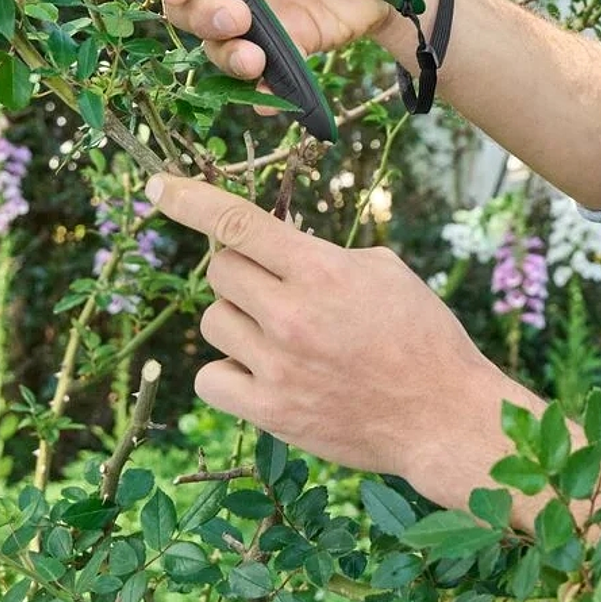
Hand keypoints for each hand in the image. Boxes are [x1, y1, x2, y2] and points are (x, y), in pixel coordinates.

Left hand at [147, 173, 503, 486]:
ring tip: (283, 337)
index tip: (157, 187)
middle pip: (220, 271)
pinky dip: (229, 370)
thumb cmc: (421, 335)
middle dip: (244, 271)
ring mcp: (277, 366)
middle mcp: (292, 315)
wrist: (443, 414)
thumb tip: (274, 251)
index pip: (238, 223)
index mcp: (322, 270)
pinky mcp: (270, 412)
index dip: (189, 199)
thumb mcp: (383, 271)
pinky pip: (210, 377)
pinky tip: (265, 372)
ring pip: (213, 322)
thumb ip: (321, 256)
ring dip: (239, 321)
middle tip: (279, 288)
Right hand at [149, 0, 408, 83]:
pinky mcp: (289, 43)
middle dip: (195, 14)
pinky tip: (269, 99)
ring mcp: (260, 11)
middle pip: (186, 1)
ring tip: (253, 55)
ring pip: (215, 42)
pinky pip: (263, 73)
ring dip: (224, 53)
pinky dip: (260, 89)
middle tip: (234, 15)